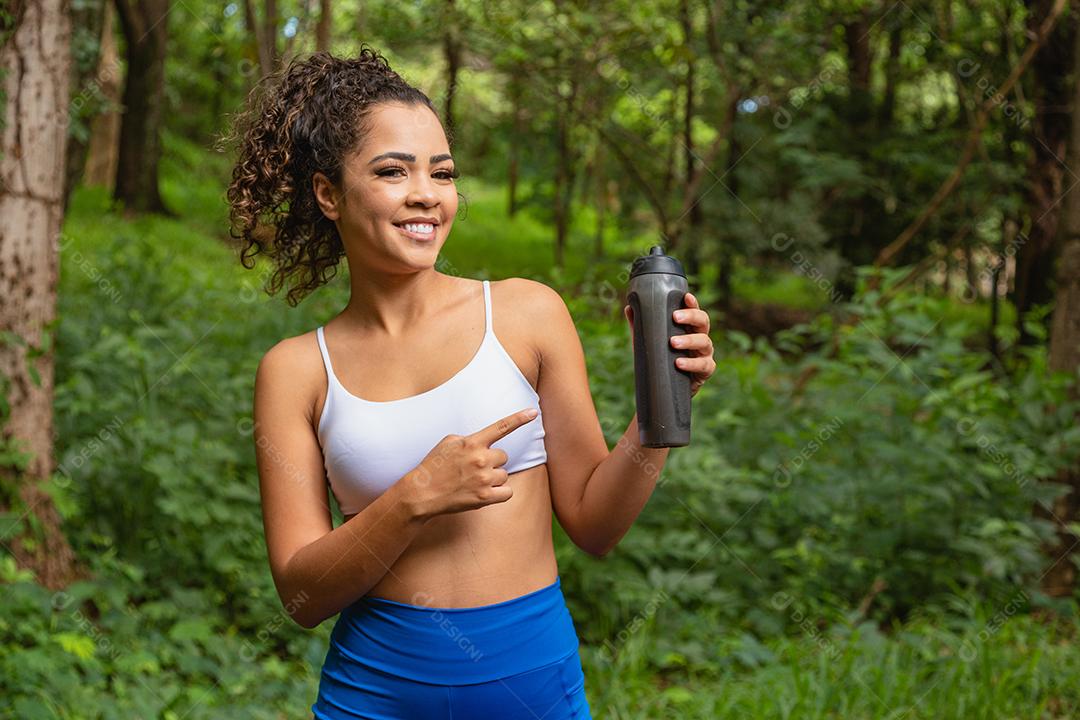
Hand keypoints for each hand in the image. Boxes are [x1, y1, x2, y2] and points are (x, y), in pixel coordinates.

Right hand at [404, 408, 539, 519]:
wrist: (422, 493)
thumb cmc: (434, 466)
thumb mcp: (448, 443)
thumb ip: (470, 439)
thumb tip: (484, 443)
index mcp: (472, 442)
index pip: (501, 427)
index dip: (519, 419)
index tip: (533, 412)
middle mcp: (480, 459)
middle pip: (504, 456)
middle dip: (492, 461)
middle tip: (474, 468)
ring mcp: (483, 479)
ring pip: (504, 475)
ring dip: (493, 478)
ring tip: (474, 482)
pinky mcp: (484, 497)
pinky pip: (507, 492)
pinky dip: (499, 493)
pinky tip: (486, 493)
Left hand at [624, 292, 715, 397]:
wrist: (666, 390)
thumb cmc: (660, 360)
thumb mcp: (648, 342)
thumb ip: (640, 325)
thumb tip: (629, 307)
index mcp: (689, 328)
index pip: (693, 311)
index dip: (692, 303)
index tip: (685, 297)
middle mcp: (700, 337)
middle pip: (703, 321)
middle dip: (691, 317)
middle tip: (675, 317)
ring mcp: (705, 353)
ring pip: (704, 342)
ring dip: (689, 340)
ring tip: (673, 342)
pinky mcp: (706, 370)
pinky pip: (703, 365)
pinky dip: (691, 363)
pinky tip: (679, 363)